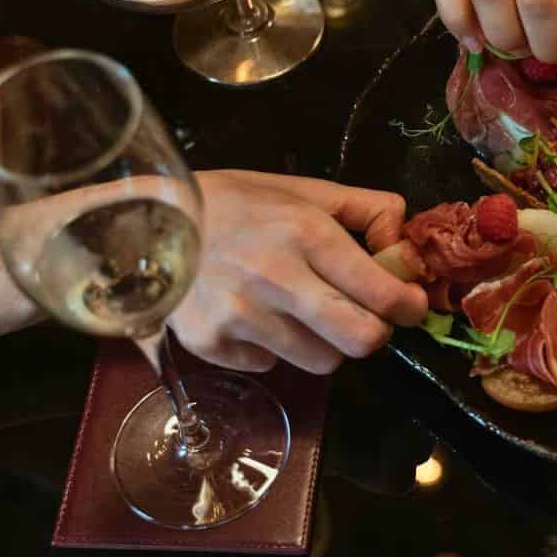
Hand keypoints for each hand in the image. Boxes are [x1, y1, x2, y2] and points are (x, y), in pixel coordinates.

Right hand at [168, 170, 427, 375]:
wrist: (145, 221)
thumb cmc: (236, 203)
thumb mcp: (305, 191)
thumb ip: (368, 211)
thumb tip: (408, 251)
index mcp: (306, 234)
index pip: (383, 294)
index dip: (410, 307)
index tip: (411, 306)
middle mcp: (276, 279)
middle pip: (361, 341)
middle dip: (374, 331)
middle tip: (364, 315)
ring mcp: (240, 318)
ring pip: (322, 361)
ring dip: (325, 342)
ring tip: (302, 311)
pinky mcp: (212, 345)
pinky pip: (272, 366)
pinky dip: (275, 348)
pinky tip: (256, 316)